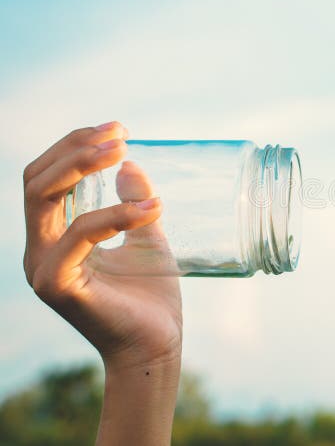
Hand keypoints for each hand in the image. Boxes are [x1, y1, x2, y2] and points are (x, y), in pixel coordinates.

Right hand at [23, 122, 181, 444]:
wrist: (157, 345)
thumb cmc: (150, 296)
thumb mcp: (145, 236)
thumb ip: (133, 201)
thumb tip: (129, 162)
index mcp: (55, 237)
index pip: (46, 177)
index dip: (74, 145)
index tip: (118, 128)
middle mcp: (40, 249)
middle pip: (37, 180)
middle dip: (75, 147)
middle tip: (119, 132)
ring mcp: (44, 267)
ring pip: (44, 198)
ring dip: (82, 166)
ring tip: (123, 151)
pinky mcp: (59, 286)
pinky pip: (77, 237)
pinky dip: (113, 215)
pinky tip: (151, 208)